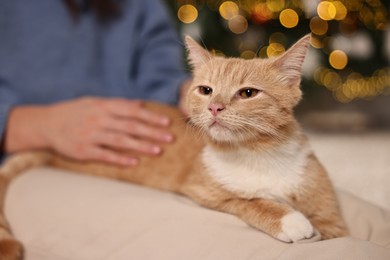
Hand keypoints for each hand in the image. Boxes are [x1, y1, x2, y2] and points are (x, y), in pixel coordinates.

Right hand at [4, 97, 172, 165]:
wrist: (46, 124)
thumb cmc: (75, 112)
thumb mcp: (94, 102)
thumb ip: (118, 104)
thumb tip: (140, 104)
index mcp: (103, 106)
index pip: (132, 111)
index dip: (150, 117)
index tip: (166, 122)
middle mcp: (99, 119)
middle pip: (130, 126)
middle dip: (151, 132)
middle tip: (169, 138)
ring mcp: (91, 135)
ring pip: (120, 141)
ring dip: (140, 146)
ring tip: (158, 150)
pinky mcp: (83, 151)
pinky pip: (104, 155)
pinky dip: (120, 159)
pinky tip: (134, 163)